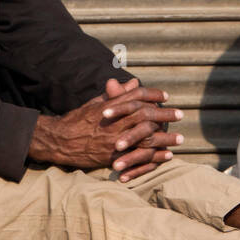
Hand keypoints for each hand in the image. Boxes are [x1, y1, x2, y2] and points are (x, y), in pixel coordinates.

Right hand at [29, 77, 183, 180]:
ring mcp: (113, 140)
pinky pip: (137, 157)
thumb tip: (134, 83)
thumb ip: (116, 94)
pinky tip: (166, 155)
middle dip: (165, 115)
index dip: (153, 94)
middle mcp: (113, 122)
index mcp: (109, 106)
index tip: (166, 95)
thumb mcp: (95, 103)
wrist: (58, 141)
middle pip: (145, 115)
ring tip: (179, 138)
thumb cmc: (77, 119)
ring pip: (144, 137)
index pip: (136, 96)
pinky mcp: (111, 157)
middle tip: (180, 114)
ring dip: (164, 138)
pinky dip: (154, 156)